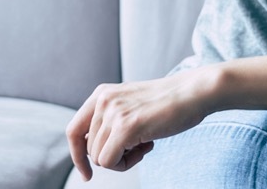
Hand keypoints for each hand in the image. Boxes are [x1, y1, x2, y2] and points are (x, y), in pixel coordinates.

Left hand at [65, 69, 215, 179]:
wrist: (192, 93)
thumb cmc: (167, 103)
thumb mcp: (130, 104)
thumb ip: (110, 119)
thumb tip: (92, 152)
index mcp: (101, 94)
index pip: (74, 131)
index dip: (77, 156)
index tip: (87, 173)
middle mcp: (103, 100)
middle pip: (89, 150)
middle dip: (113, 156)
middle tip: (139, 146)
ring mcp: (113, 113)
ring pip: (100, 158)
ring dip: (123, 159)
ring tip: (146, 142)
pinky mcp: (125, 127)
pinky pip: (110, 162)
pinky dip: (126, 164)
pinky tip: (147, 147)